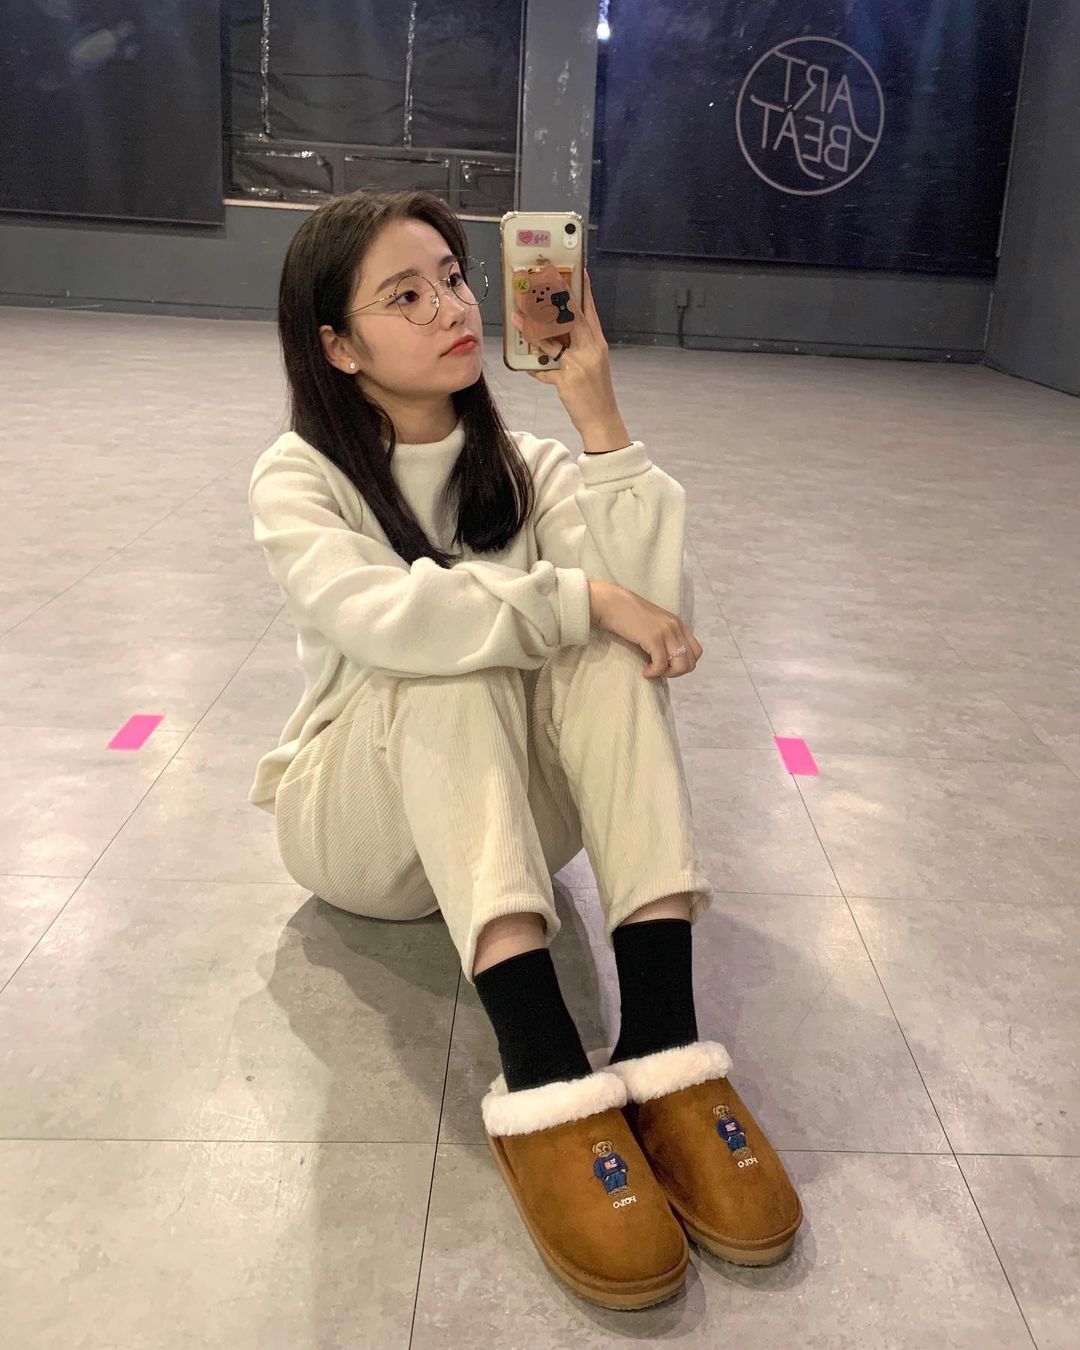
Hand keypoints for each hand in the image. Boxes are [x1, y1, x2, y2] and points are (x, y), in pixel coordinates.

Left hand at [510, 270, 627, 445]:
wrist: (602, 419)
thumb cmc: (596, 392)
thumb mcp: (594, 365)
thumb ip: (579, 347)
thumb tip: (559, 334)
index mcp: (598, 344)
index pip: (590, 313)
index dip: (585, 292)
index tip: (580, 272)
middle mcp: (590, 350)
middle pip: (570, 318)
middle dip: (554, 300)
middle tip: (540, 283)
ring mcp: (578, 364)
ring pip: (551, 340)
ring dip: (531, 328)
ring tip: (517, 317)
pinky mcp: (566, 380)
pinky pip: (544, 370)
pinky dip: (535, 368)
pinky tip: (526, 366)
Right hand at [588, 579, 703, 678]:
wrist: (611, 602)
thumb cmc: (626, 615)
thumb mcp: (653, 623)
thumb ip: (664, 636)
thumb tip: (667, 659)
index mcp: (678, 623)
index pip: (696, 651)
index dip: (684, 664)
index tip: (667, 665)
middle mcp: (676, 627)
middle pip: (691, 661)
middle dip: (677, 672)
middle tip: (659, 671)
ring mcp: (666, 632)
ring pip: (681, 665)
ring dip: (667, 674)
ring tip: (651, 670)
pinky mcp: (653, 638)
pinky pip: (661, 665)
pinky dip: (654, 672)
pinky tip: (644, 671)